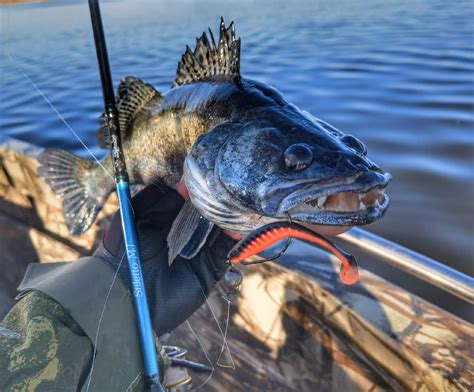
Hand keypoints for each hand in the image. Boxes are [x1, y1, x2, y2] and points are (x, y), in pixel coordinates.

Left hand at [93, 185, 235, 334]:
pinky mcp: (209, 269)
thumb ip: (165, 200)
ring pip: (221, 230)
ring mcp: (199, 251)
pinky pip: (226, 251)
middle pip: (209, 212)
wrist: (126, 297)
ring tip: (241, 203)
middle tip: (233, 187)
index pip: (190, 198)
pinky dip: (235, 239)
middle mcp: (185, 233)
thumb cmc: (127, 253)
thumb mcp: (141, 219)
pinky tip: (238, 227)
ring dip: (231, 218)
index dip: (201, 187)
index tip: (214, 172)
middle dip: (220, 201)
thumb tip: (186, 182)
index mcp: (167, 219)